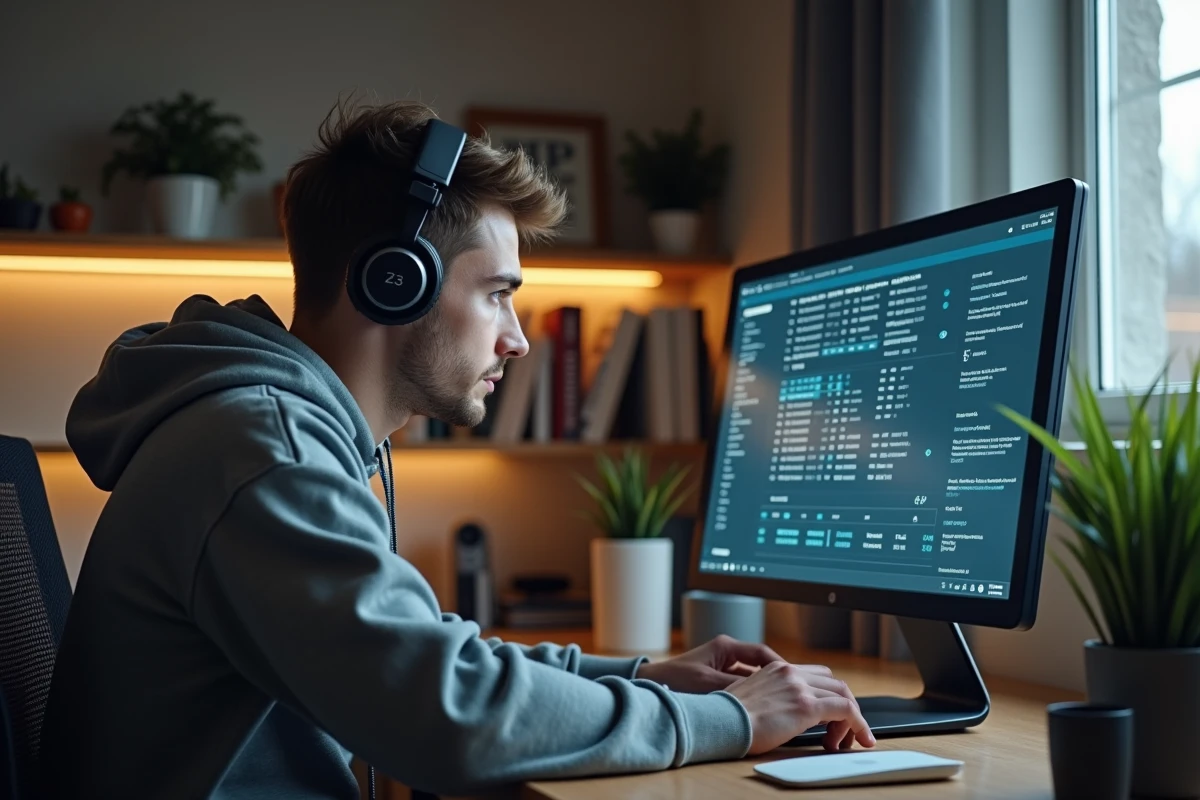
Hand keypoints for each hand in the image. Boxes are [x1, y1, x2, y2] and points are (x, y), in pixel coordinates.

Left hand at [634, 633, 831, 693]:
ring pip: (752, 677)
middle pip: (761, 665)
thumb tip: (761, 694)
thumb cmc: (673, 680)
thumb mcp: (707, 684)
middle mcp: (725, 653)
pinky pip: (741, 686)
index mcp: (725, 647)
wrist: (647, 686)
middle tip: (795, 692)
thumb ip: (735, 687)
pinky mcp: (715, 679)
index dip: (781, 666)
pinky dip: (750, 696)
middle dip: (778, 678)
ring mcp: (721, 666)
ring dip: (764, 689)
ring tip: (780, 703)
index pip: (762, 654)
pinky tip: (757, 709)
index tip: (794, 679)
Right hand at [725, 660, 875, 753]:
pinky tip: (859, 738)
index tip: (829, 717)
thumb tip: (783, 713)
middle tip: (840, 732)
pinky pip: (846, 710)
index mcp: (776, 668)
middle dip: (844, 707)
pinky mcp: (807, 706)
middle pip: (834, 683)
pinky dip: (858, 724)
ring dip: (851, 719)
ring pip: (843, 695)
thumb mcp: (750, 697)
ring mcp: (800, 687)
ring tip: (845, 741)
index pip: (816, 675)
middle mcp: (790, 672)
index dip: (829, 696)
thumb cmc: (727, 717)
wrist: (720, 722)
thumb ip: (771, 696)